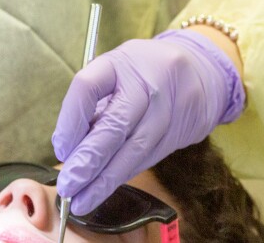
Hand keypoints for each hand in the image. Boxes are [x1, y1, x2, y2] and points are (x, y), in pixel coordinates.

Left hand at [51, 28, 244, 214]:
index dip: (70, 121)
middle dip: (88, 161)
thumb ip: (93, 104)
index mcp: (119, 62)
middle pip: (115, 125)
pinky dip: (124, 176)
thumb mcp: (116, 72)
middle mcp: (146, 83)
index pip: (88, 87)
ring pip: (134, 150)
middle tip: (68, 186)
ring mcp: (167, 108)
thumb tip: (68, 147)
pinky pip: (148, 158)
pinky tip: (106, 189)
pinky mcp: (179, 131)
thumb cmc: (143, 73)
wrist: (202, 69)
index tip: (60, 148)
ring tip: (82, 201)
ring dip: (105, 180)